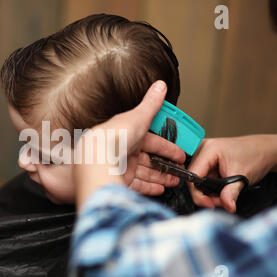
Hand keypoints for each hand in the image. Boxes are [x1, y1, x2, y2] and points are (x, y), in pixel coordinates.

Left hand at [75, 80, 180, 206]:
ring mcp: (121, 168)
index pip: (152, 141)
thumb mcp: (137, 117)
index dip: (167, 148)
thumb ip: (150, 104)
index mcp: (127, 134)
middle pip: (149, 159)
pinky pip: (137, 185)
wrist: (96, 161)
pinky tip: (160, 189)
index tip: (180, 154)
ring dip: (161, 177)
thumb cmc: (113, 138)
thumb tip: (160, 86)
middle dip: (165, 165)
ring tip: (174, 181)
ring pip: (145, 173)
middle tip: (178, 170)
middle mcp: (123, 151)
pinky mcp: (119, 182)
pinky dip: (149, 187)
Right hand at [187, 135, 276, 212]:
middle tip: (221, 201)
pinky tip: (221, 189)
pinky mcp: (206, 160)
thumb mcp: (243, 177)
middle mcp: (202, 149)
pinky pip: (202, 177)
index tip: (210, 204)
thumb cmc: (255, 156)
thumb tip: (227, 206)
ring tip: (223, 196)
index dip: (198, 193)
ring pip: (197, 179)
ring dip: (208, 192)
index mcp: (208, 149)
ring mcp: (203, 154)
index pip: (193, 175)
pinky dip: (210, 187)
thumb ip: (232, 193)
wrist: (264, 150)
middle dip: (205, 194)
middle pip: (193, 178)